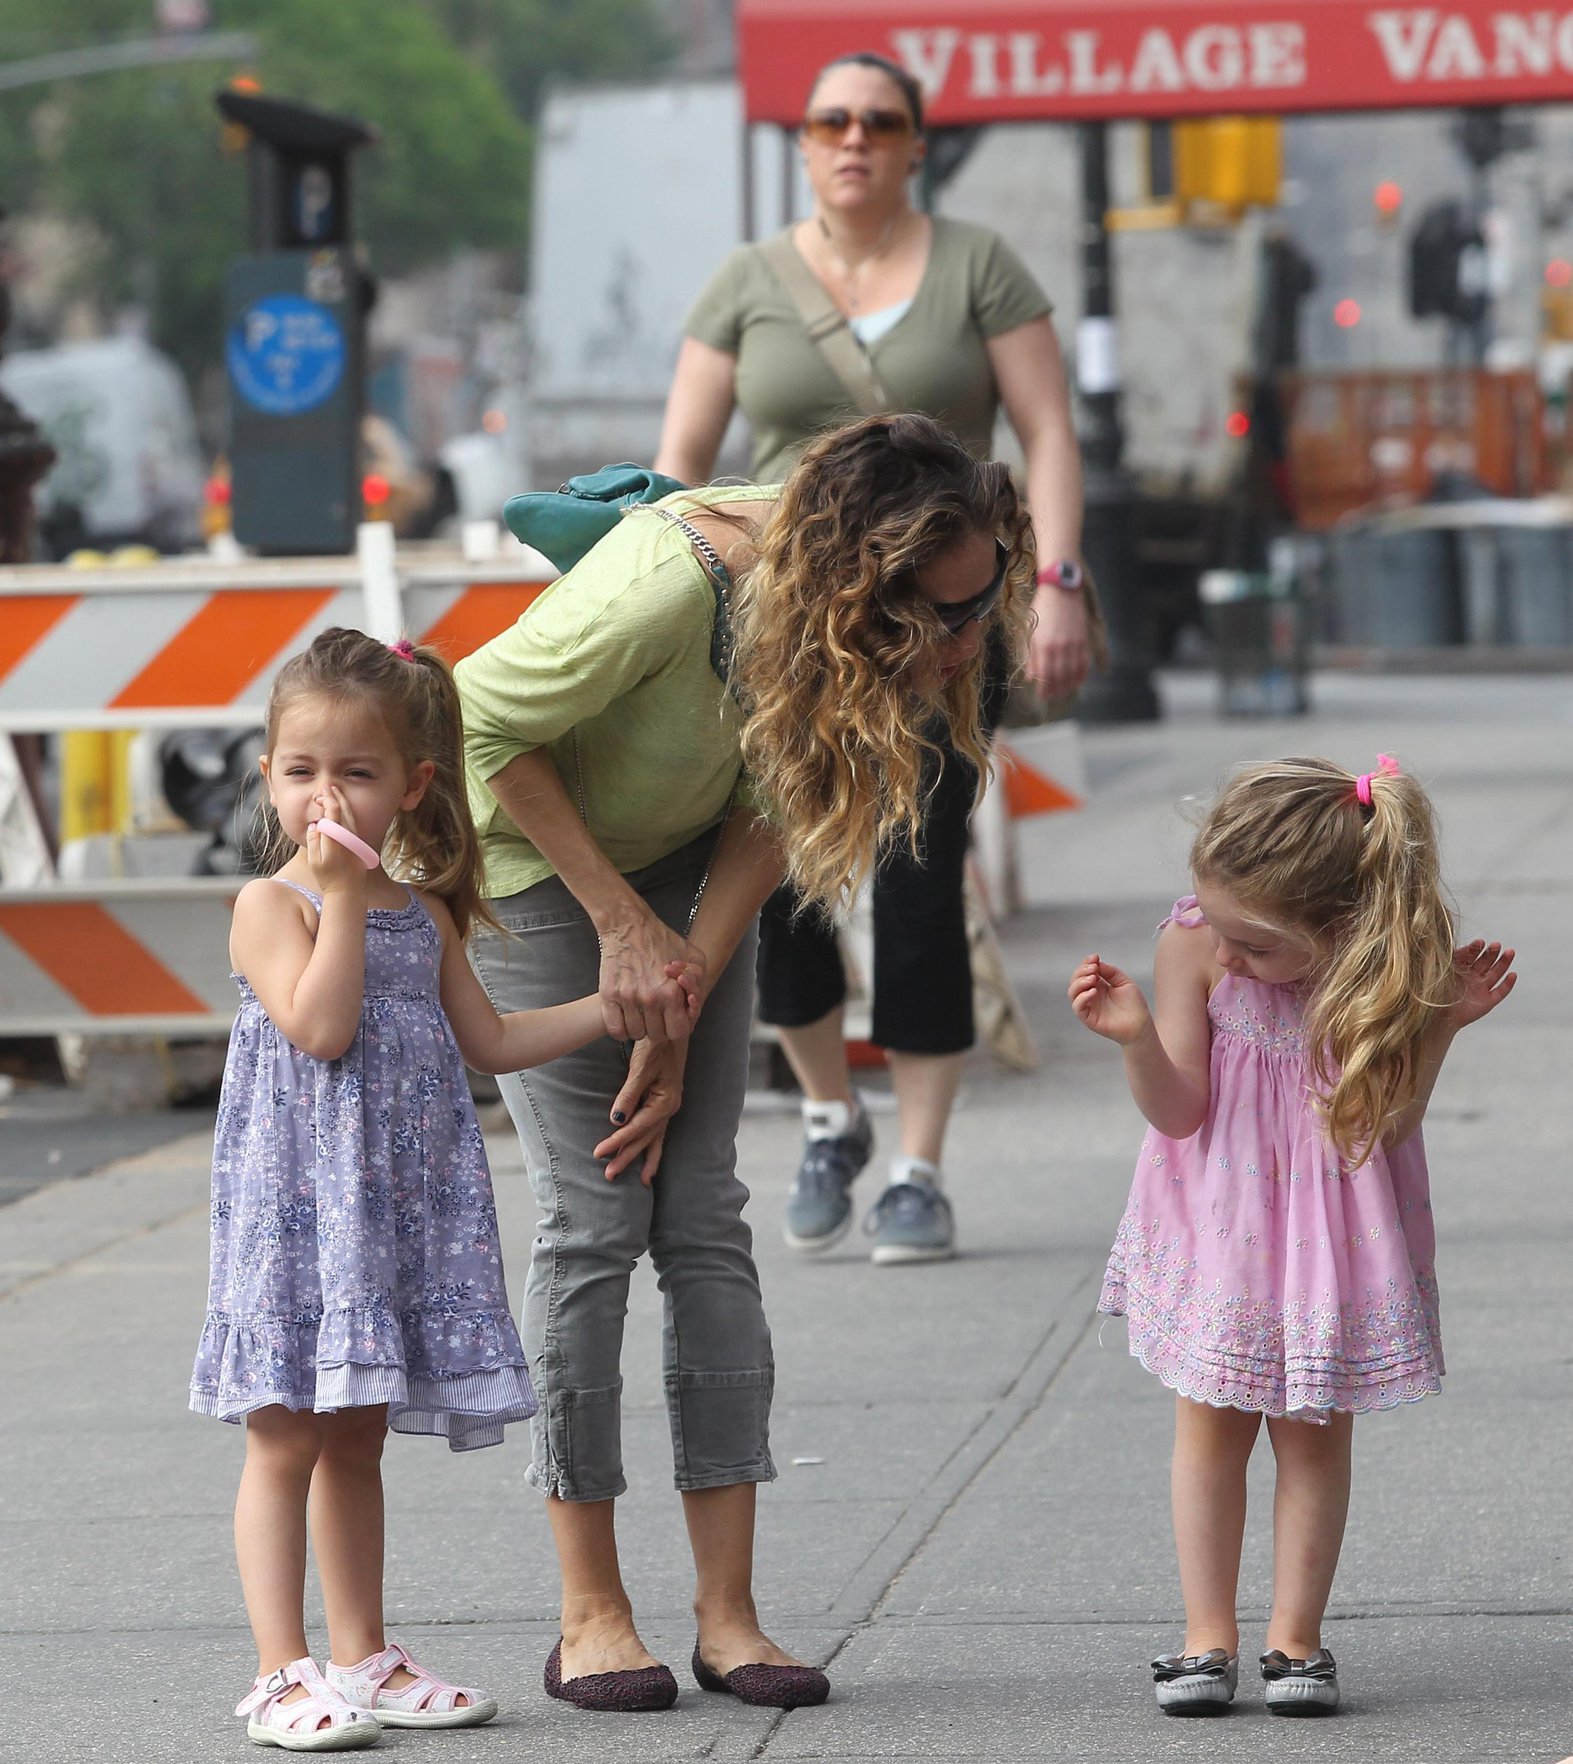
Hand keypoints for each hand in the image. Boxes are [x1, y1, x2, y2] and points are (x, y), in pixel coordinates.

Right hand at [304, 788, 367, 895]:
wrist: (348, 891)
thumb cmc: (328, 878)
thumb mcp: (314, 861)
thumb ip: (313, 840)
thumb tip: (315, 824)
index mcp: (336, 838)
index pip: (334, 812)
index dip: (328, 800)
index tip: (321, 793)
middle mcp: (348, 836)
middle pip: (344, 810)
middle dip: (336, 796)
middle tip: (328, 787)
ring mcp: (356, 839)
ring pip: (351, 815)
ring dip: (343, 802)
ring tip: (335, 793)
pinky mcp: (359, 843)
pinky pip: (354, 822)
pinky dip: (347, 812)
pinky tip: (341, 808)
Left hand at [595, 1037, 688, 1183]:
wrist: (673, 1028)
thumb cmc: (657, 1044)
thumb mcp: (641, 1067)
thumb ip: (629, 1095)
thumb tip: (616, 1120)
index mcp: (664, 1101)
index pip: (636, 1128)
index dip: (617, 1142)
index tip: (598, 1153)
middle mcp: (669, 1108)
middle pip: (645, 1139)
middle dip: (627, 1157)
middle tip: (609, 1175)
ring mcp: (669, 1107)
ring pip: (654, 1139)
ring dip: (644, 1158)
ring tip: (640, 1181)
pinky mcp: (665, 1103)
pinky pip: (659, 1132)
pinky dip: (655, 1147)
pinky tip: (652, 1160)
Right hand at [597, 910, 706, 1042]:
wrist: (628, 926)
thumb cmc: (661, 940)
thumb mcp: (693, 955)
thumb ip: (699, 981)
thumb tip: (692, 1002)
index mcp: (671, 992)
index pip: (678, 1032)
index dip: (677, 1029)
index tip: (673, 1022)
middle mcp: (650, 998)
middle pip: (657, 1035)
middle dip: (660, 1029)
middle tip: (658, 1017)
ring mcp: (627, 998)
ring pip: (636, 1034)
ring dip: (640, 1029)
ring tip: (642, 1015)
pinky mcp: (609, 995)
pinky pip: (615, 1029)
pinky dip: (621, 1030)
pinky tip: (626, 1019)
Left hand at [1026, 585, 1091, 702]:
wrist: (1062, 590)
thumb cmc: (1042, 610)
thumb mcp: (1031, 632)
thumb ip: (1031, 657)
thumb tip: (1029, 677)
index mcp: (1044, 646)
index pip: (1045, 675)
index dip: (1044, 688)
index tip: (1042, 695)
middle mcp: (1060, 648)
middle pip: (1059, 677)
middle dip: (1055, 690)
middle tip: (1051, 696)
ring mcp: (1074, 644)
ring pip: (1073, 673)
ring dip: (1068, 686)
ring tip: (1063, 691)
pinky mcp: (1084, 639)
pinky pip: (1085, 663)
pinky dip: (1081, 675)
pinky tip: (1077, 680)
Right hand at [1068, 954, 1152, 1045]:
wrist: (1140, 1024)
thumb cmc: (1134, 1004)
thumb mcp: (1124, 982)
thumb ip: (1110, 972)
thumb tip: (1096, 964)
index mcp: (1097, 985)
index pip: (1084, 972)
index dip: (1086, 963)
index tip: (1095, 958)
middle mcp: (1090, 995)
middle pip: (1075, 980)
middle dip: (1082, 971)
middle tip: (1094, 968)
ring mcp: (1088, 1006)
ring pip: (1072, 992)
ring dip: (1080, 982)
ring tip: (1093, 978)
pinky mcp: (1088, 1018)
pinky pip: (1077, 1007)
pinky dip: (1082, 997)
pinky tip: (1094, 991)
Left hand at [1447, 939, 1516, 1029]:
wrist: (1438, 1017)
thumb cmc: (1435, 994)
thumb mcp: (1443, 972)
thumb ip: (1450, 958)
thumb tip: (1449, 939)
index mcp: (1460, 970)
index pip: (1471, 956)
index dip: (1476, 949)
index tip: (1480, 942)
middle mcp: (1472, 978)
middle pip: (1486, 962)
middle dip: (1491, 953)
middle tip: (1496, 944)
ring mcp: (1481, 989)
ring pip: (1495, 973)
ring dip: (1503, 963)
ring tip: (1510, 952)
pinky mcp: (1488, 1002)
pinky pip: (1501, 991)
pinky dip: (1508, 984)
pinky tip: (1513, 974)